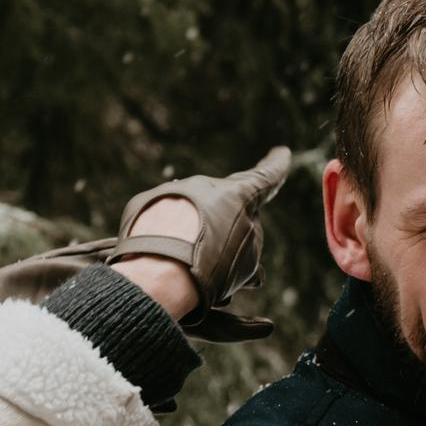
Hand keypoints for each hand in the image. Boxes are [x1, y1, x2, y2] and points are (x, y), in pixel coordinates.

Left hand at [109, 145, 289, 341]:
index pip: (264, 178)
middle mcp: (204, 185)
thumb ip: (249, 248)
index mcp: (237, 194)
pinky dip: (166, 239)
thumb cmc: (211, 267)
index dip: (276, 168)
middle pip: (221, 207)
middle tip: (220, 262)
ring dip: (192, 239)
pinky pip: (162, 219)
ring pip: (189, 215)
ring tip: (189, 270)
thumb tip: (245, 253)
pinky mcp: (143, 204)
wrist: (157, 271)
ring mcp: (172, 192)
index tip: (282, 153)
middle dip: (223, 231)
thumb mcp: (246, 263)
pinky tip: (164, 261)